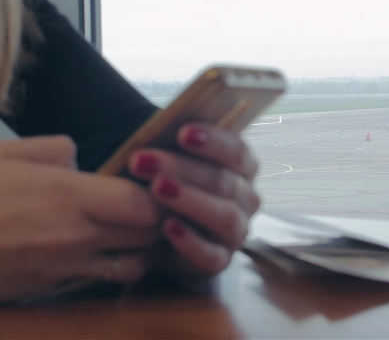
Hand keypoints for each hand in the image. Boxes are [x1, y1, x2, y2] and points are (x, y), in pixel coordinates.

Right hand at [0, 136, 160, 309]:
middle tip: (153, 206)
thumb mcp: (4, 153)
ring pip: (131, 266)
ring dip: (140, 250)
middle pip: (146, 235)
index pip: (141, 202)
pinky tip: (100, 252)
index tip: (152, 183)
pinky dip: (110, 268)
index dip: (156, 193)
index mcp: (65, 194)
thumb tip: (83, 161)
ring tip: (130, 233)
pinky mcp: (49, 290)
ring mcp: (63, 268)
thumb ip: (56, 150)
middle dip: (157, 220)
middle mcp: (73, 236)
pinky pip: (98, 280)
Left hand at [127, 124, 260, 275]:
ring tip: (156, 189)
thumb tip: (161, 127)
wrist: (156, 229)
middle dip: (181, 168)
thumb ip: (173, 144)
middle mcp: (246, 198)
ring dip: (190, 201)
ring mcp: (237, 232)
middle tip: (142, 160)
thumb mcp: (169, 158)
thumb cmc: (166, 180)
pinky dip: (191, 242)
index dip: (212, 141)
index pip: (236, 150)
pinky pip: (212, 256)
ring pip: (225, 217)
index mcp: (241, 166)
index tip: (181, 133)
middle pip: (223, 181)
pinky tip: (167, 227)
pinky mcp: (220, 261)